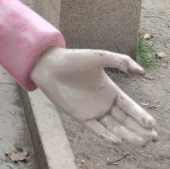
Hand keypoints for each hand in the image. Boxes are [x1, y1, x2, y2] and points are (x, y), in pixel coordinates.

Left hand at [30, 47, 156, 144]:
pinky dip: (106, 135)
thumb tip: (141, 72)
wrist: (49, 65)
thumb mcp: (98, 57)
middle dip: (140, 130)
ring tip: (141, 142)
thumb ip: (119, 61)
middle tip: (151, 138)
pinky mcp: (80, 116)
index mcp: (111, 90)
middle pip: (126, 120)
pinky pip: (96, 128)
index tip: (151, 124)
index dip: (141, 115)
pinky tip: (117, 140)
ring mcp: (93, 110)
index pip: (130, 106)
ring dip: (128, 135)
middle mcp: (104, 102)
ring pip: (115, 126)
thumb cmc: (73, 58)